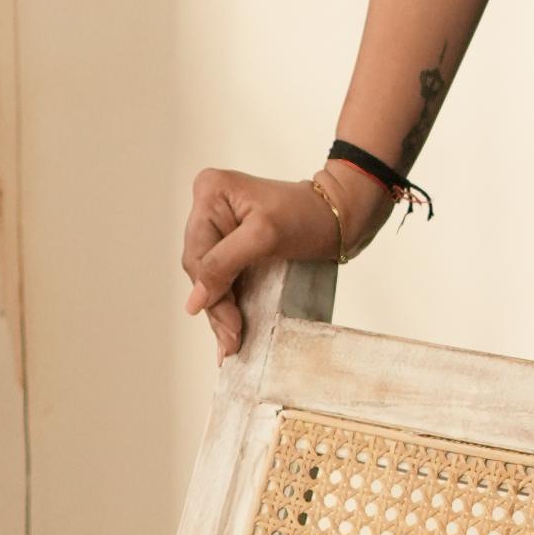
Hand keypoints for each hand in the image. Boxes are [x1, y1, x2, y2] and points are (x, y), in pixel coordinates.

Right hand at [181, 166, 360, 358]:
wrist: (338, 215)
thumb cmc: (309, 216)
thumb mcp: (265, 237)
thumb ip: (224, 264)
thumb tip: (194, 301)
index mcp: (210, 192)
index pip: (199, 254)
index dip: (211, 293)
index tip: (230, 327)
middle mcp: (208, 205)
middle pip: (201, 267)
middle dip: (216, 306)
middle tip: (232, 341)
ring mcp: (219, 224)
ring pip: (209, 276)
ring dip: (220, 310)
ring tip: (230, 342)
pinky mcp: (231, 242)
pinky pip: (222, 275)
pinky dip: (228, 301)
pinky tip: (228, 328)